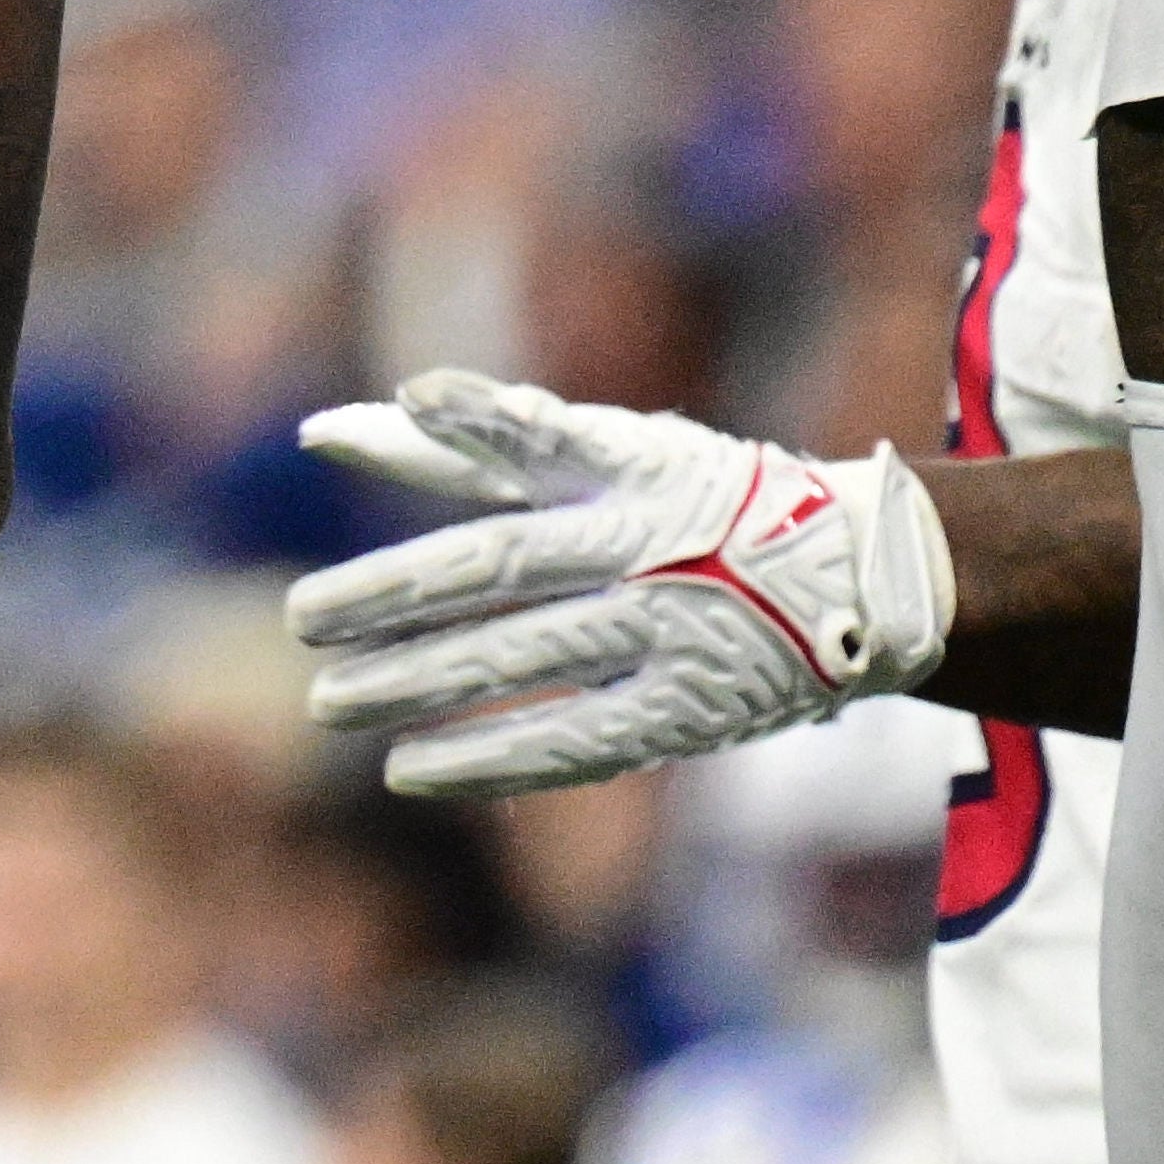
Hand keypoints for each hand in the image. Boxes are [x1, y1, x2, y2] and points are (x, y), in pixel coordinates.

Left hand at [285, 368, 953, 797]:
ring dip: (420, 681)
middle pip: (503, 562)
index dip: (486, 415)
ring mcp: (675, 627)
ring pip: (524, 655)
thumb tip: (322, 431)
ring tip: (330, 703)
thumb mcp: (600, 452)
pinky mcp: (694, 708)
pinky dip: (491, 758)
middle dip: (396, 591)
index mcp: (629, 465)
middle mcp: (650, 542)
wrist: (862, 574)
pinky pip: (578, 740)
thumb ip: (466, 445)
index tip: (419, 394)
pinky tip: (409, 768)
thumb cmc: (688, 499)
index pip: (548, 432)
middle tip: (301, 618)